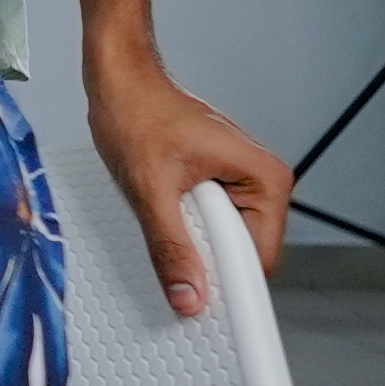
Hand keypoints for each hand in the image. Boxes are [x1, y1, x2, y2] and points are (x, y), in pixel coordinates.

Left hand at [83, 51, 292, 316]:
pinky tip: (159, 212)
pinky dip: (181, 232)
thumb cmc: (137, 112)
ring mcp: (239, 187)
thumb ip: (171, 246)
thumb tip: (189, 296)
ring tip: (159, 212)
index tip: (201, 307)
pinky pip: (204, 229)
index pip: (260, 259)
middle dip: (204, 264)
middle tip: (165, 249)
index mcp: (265, 180)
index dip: (229, 286)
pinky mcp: (216, 189)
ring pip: (219, 246)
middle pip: (240, 256)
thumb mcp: (149, 188)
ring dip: (188, 245)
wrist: (119, 78)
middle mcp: (261, 184)